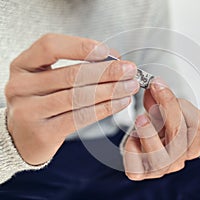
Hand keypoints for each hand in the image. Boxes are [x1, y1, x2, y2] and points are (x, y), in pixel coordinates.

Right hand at [5, 33, 139, 164]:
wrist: (23, 137)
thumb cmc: (41, 102)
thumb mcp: (48, 78)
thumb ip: (76, 66)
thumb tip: (113, 60)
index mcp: (23, 65)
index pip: (49, 46)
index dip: (80, 46)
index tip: (107, 51)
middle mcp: (21, 86)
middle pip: (70, 74)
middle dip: (106, 72)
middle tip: (128, 70)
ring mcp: (29, 111)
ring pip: (78, 97)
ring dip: (110, 90)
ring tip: (129, 86)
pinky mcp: (44, 132)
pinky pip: (80, 117)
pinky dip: (105, 108)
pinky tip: (120, 102)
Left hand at [123, 78, 199, 179]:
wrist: (139, 143)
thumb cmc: (155, 126)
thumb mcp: (160, 107)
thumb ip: (160, 97)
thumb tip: (157, 85)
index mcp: (192, 142)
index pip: (198, 124)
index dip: (179, 102)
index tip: (160, 84)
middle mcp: (179, 157)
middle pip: (179, 134)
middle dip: (166, 107)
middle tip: (153, 91)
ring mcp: (161, 168)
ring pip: (160, 155)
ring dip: (150, 132)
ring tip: (141, 118)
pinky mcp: (140, 173)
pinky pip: (137, 166)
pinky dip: (133, 150)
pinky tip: (132, 138)